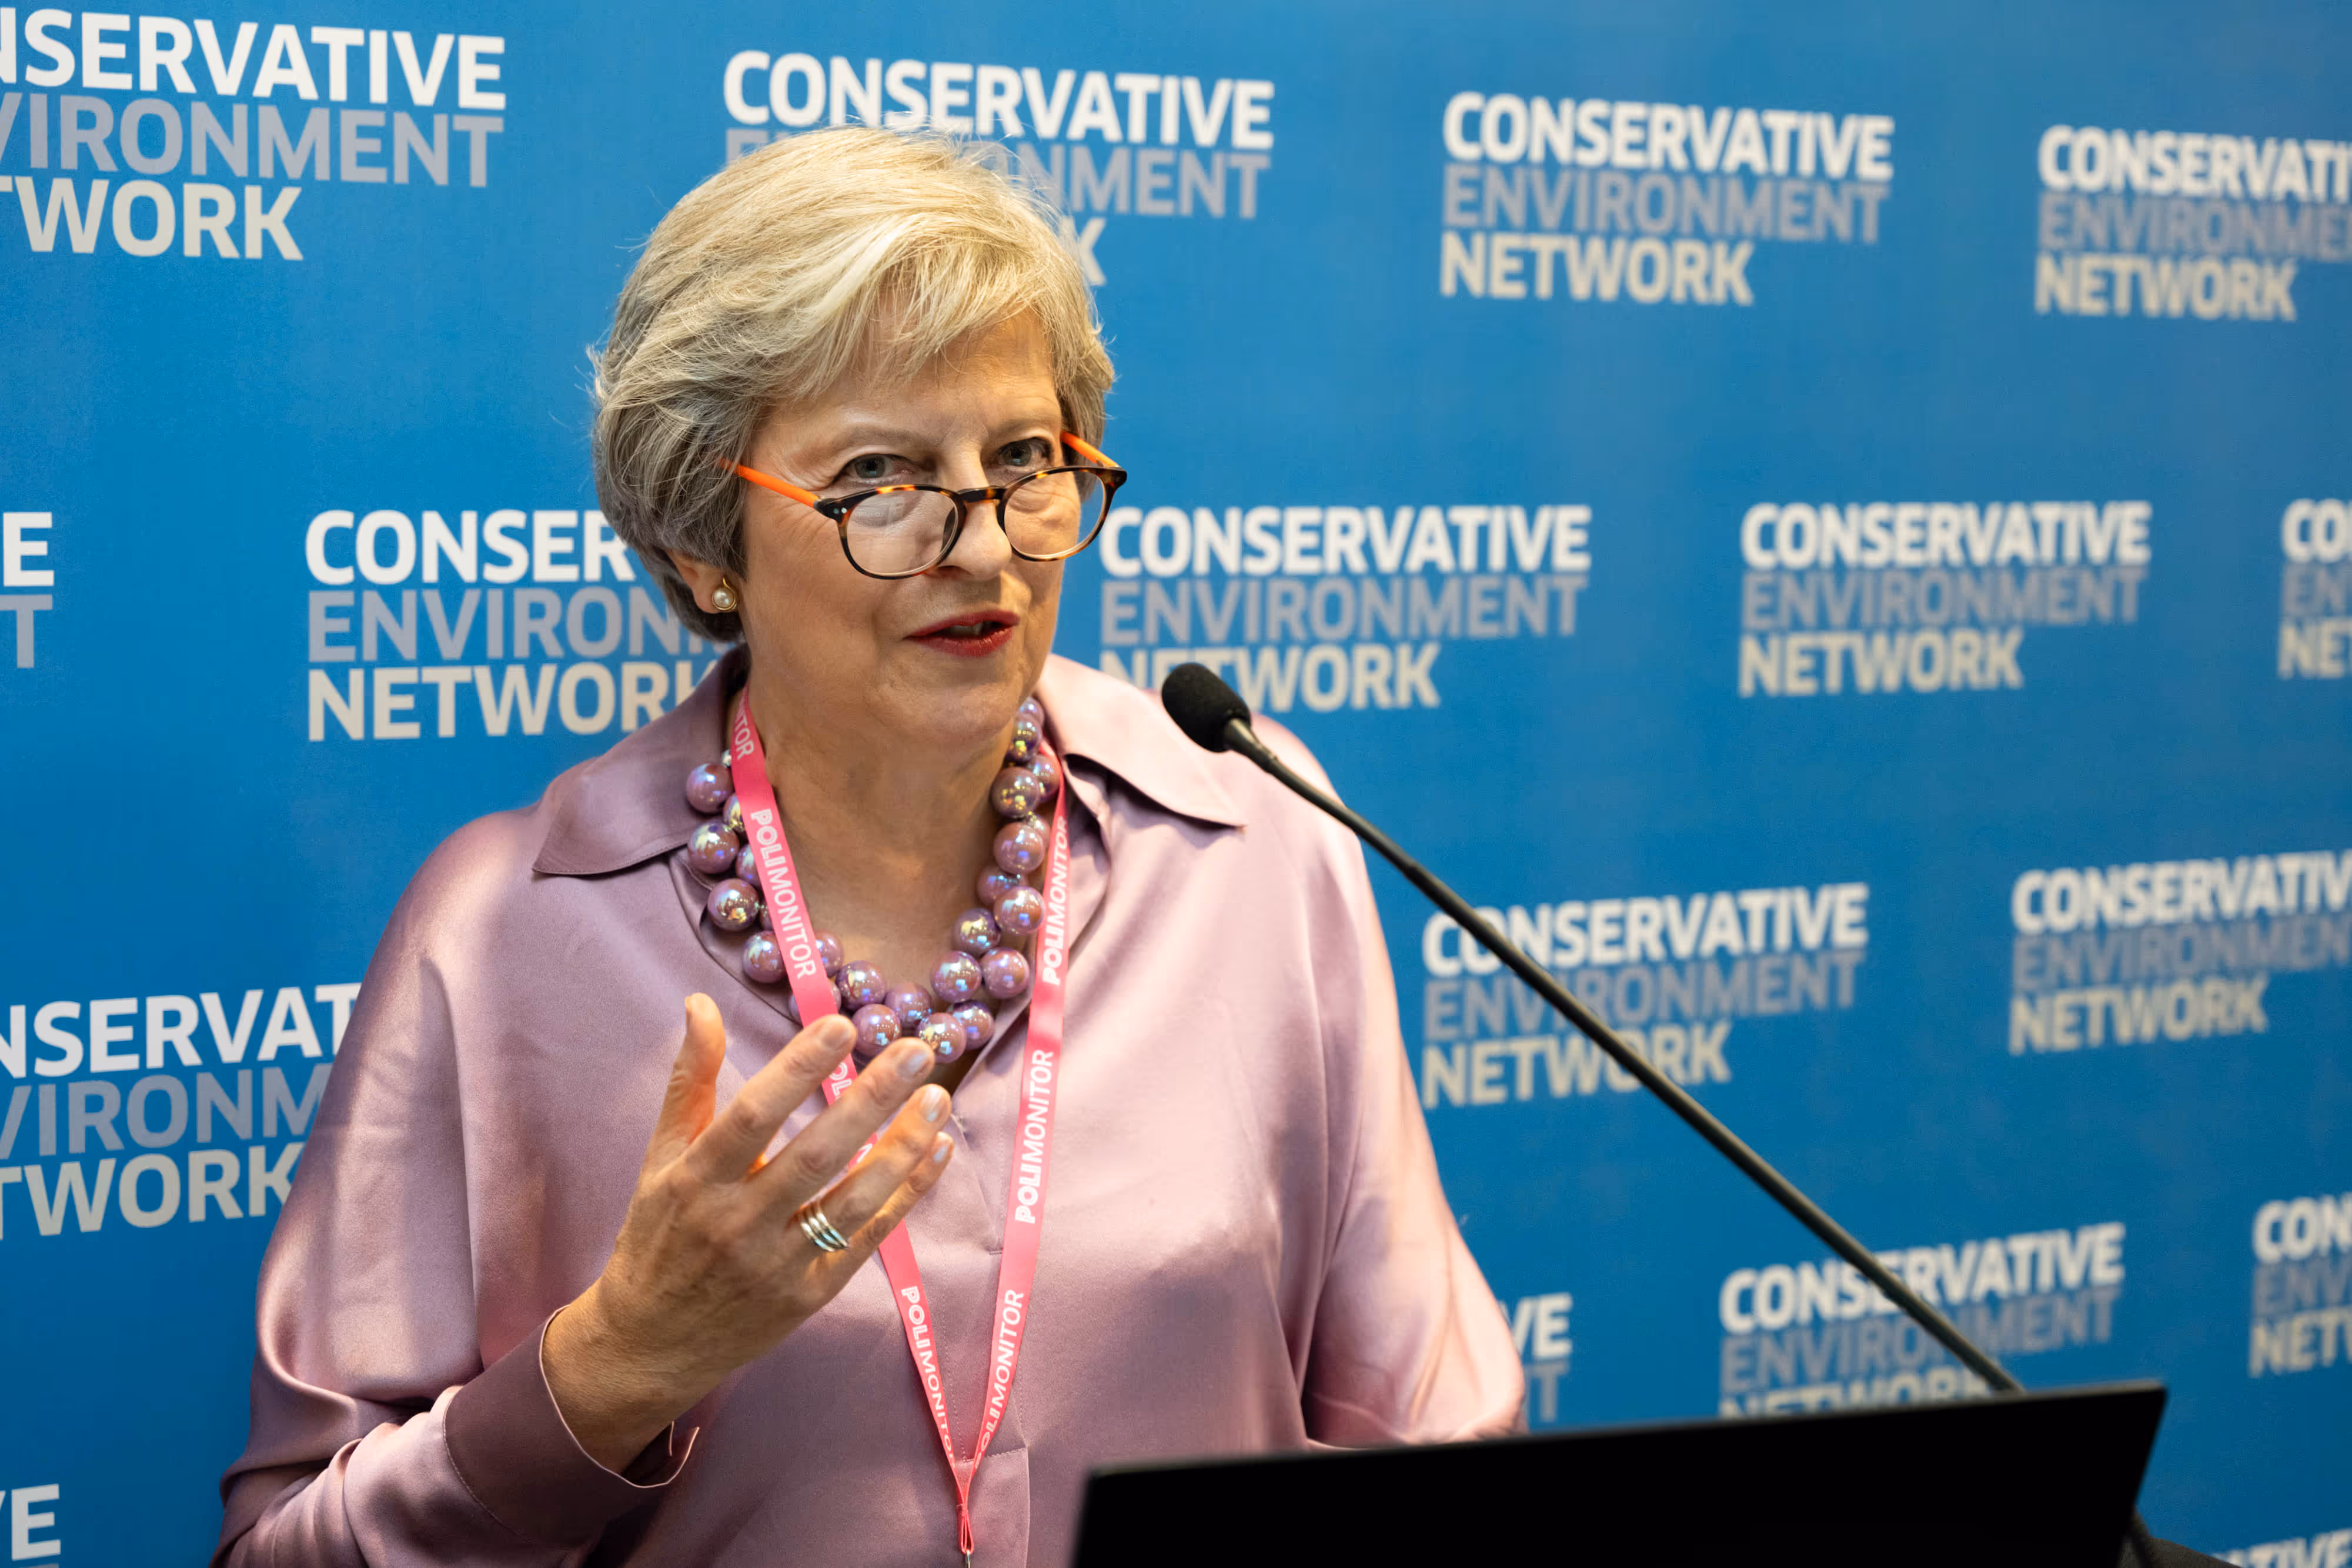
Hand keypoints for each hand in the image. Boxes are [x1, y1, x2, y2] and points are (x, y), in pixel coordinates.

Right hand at [544, 994, 953, 1469]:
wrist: (649, 1343)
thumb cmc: (657, 1237)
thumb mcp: (661, 1160)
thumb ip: (690, 1082)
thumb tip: (702, 1005)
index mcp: (696, 1181)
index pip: (752, 1116)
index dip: (796, 1069)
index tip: (840, 1023)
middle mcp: (737, 1224)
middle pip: (813, 1155)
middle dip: (869, 1100)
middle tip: (916, 1048)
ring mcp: (777, 1264)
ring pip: (851, 1201)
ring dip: (900, 1147)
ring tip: (937, 1096)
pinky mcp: (809, 1296)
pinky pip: (867, 1239)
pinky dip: (905, 1195)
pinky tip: (936, 1151)